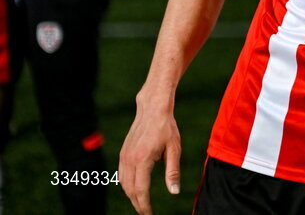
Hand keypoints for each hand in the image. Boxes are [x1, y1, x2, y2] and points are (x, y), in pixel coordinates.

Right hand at [119, 98, 181, 214]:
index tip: (149, 214)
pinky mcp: (122, 153)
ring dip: (131, 195)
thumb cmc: (167, 127)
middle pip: (130, 190)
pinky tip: (135, 189)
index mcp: (142, 160)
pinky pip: (121, 174)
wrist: (152, 108)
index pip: (140, 190)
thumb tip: (174, 191)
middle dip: (137, 204)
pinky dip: (127, 185)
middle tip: (146, 213)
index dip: (144, 205)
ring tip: (141, 204)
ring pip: (123, 183)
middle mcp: (129, 160)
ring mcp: (124, 156)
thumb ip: (173, 171)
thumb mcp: (174, 149)